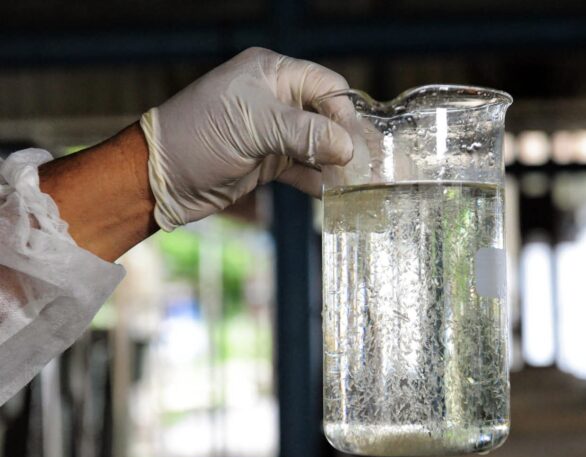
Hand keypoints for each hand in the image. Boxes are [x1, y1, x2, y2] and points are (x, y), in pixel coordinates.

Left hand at [140, 47, 353, 230]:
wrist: (158, 179)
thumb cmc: (198, 138)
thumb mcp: (253, 127)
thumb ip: (304, 133)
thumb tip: (349, 148)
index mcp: (271, 74)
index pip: (325, 86)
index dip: (343, 114)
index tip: (354, 145)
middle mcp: (275, 100)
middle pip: (327, 116)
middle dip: (347, 141)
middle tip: (370, 167)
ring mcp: (272, 133)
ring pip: (318, 145)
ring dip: (337, 165)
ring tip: (360, 184)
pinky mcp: (267, 162)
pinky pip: (304, 170)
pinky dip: (319, 182)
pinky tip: (335, 195)